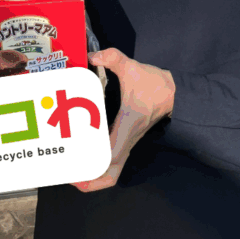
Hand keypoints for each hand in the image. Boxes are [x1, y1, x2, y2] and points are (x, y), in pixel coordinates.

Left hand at [71, 48, 174, 191]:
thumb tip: (94, 56)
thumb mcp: (133, 68)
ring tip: (69, 173)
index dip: (95, 168)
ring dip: (92, 178)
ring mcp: (126, 143)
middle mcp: (126, 140)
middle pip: (110, 175)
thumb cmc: (154, 85)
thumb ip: (114, 58)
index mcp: (127, 126)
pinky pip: (111, 162)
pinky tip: (80, 157)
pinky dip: (97, 167)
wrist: (173, 93)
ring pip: (111, 172)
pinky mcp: (125, 140)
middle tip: (66, 176)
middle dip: (89, 182)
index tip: (76, 173)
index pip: (112, 155)